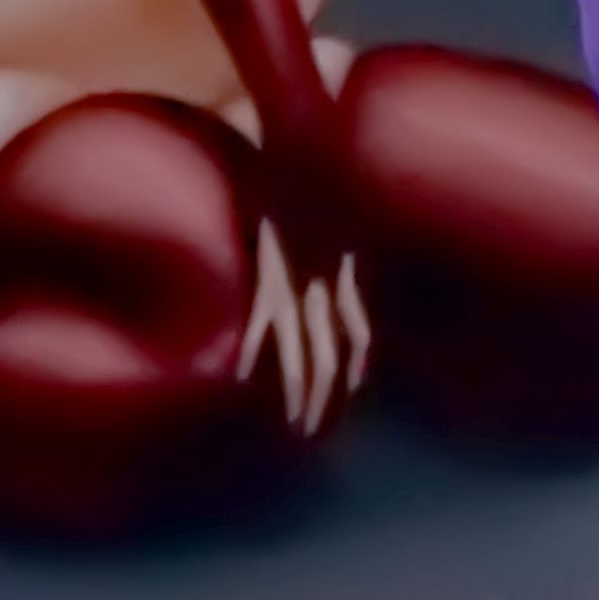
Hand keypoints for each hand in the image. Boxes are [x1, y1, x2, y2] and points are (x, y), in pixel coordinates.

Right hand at [239, 218, 377, 434]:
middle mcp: (321, 292)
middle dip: (322, 399)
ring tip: (291, 420)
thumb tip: (347, 292)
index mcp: (342, 280)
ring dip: (295, 392)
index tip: (352, 393)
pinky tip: (240, 379)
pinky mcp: (262, 283)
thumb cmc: (310, 200)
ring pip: (296, 353)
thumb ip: (342, 266)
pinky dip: (249, 355)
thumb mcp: (338, 231)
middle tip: (312, 431)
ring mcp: (291, 291)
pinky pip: (258, 327)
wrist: (285, 169)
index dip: (356, 367)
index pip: (358, 336)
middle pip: (328, 358)